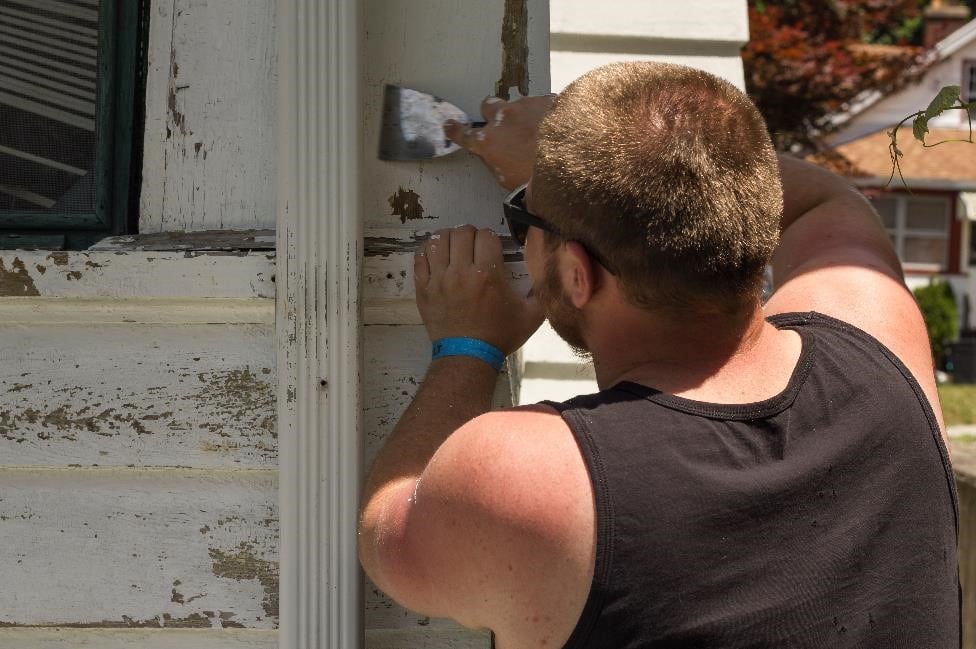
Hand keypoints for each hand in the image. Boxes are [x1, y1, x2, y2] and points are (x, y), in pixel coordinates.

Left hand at [415, 226, 544, 354]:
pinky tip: (438, 257)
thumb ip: (542, 292)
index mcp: (487, 274)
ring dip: (449, 238)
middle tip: (475, 246)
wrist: (467, 357)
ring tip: (455, 247)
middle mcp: (461, 272)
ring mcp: (438, 279)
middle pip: (461, 232)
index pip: (486, 235)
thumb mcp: (531, 316)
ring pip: (438, 240)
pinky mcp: (423, 288)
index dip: (491, 237)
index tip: (492, 248)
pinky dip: (428, 251)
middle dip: (471, 234)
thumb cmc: (499, 335)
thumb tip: (549, 272)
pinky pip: (420, 257)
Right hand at [444, 95, 555, 190]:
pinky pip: (541, 103)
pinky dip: (545, 113)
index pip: (464, 134)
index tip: (450, 125)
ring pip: (516, 103)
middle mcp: (502, 118)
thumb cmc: (538, 181)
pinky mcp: (548, 99)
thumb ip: (495, 163)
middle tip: (505, 126)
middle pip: (488, 106)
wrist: (576, 160)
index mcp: (488, 142)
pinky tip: (558, 126)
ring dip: (522, 114)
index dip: (456, 131)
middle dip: (493, 114)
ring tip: (540, 130)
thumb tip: (490, 155)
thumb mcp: (508, 181)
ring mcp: (525, 105)